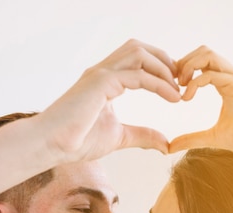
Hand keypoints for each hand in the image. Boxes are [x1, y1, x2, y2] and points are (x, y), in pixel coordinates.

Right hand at [37, 39, 181, 159]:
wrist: (50, 146)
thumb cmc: (76, 141)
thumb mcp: (119, 137)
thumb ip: (142, 136)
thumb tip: (165, 144)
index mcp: (105, 80)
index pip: (137, 59)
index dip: (161, 67)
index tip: (177, 87)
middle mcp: (103, 72)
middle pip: (140, 47)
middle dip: (165, 60)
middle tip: (181, 82)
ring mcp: (101, 74)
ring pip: (139, 53)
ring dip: (164, 68)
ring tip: (178, 89)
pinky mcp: (100, 83)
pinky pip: (137, 75)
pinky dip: (159, 83)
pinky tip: (172, 97)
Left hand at [169, 46, 232, 155]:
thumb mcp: (212, 137)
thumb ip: (191, 139)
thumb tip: (170, 147)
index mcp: (226, 82)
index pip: (202, 61)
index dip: (184, 69)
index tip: (174, 88)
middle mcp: (231, 75)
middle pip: (203, 51)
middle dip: (184, 63)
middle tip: (175, 85)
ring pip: (207, 54)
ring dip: (188, 67)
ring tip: (182, 88)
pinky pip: (210, 74)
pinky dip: (194, 83)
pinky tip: (186, 98)